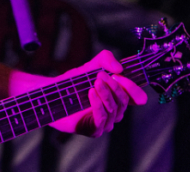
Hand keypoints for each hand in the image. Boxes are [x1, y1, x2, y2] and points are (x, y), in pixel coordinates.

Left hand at [11, 50, 147, 137]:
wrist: (53, 93)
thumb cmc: (74, 82)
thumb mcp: (91, 66)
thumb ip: (106, 59)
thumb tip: (120, 68)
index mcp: (118, 98)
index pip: (135, 97)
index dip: (133, 88)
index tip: (120, 75)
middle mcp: (114, 112)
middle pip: (124, 102)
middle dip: (115, 87)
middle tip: (101, 76)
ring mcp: (105, 122)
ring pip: (114, 111)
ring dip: (106, 95)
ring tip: (94, 82)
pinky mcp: (93, 130)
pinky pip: (102, 120)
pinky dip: (98, 105)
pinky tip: (91, 93)